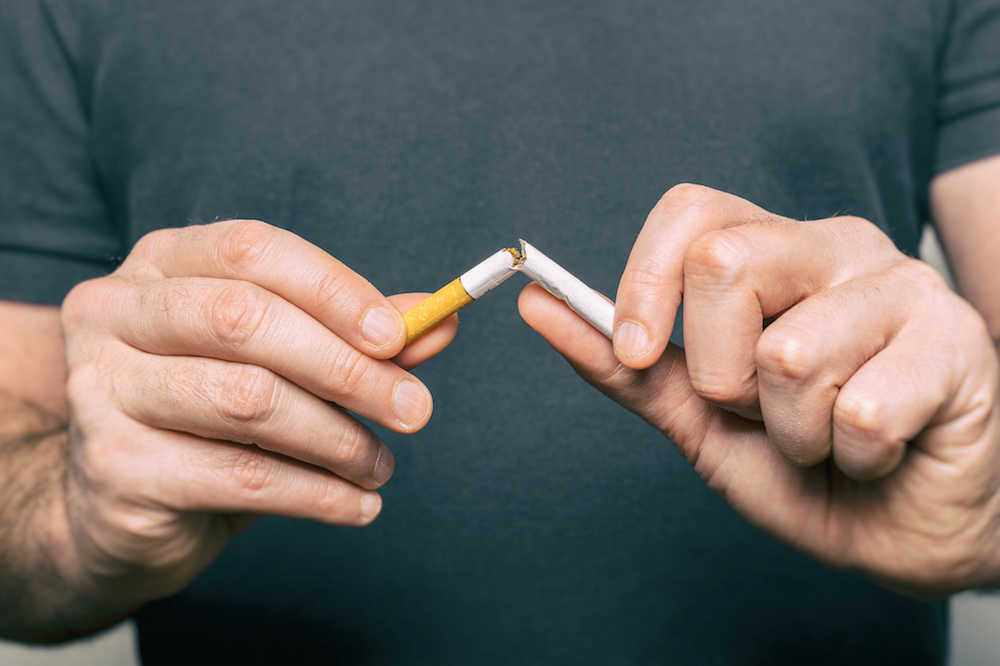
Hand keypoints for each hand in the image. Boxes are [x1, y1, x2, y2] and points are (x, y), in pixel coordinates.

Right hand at [59, 220, 454, 605]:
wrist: (127, 505)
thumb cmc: (214, 417)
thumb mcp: (285, 363)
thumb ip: (356, 337)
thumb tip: (438, 323)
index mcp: (161, 265)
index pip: (253, 250)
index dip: (334, 290)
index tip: (398, 337)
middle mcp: (116, 313)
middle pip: (245, 320)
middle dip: (348, 369)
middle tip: (415, 411)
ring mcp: (102, 388)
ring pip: (247, 401)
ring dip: (338, 439)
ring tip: (381, 466)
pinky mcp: (116, 466)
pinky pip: (240, 477)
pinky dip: (317, 494)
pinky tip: (358, 505)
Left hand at [519, 184, 999, 596]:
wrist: (895, 529)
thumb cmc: (797, 461)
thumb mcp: (693, 412)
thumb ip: (622, 359)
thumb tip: (539, 303)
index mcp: (773, 249)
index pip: (691, 212)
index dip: (645, 283)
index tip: (636, 352)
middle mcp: (838, 247)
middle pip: (725, 267)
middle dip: (721, 375)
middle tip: (763, 408)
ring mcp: (906, 287)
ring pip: (790, 355)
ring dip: (793, 431)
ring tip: (828, 435)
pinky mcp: (960, 344)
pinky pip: (862, 411)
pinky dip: (853, 457)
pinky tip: (881, 450)